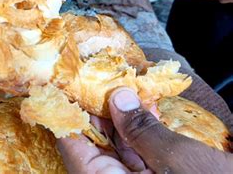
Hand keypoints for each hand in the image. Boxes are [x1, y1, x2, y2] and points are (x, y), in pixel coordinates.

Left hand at [57, 87, 232, 172]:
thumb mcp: (173, 158)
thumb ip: (140, 129)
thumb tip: (117, 97)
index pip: (72, 144)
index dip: (68, 112)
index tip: (67, 85)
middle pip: (93, 145)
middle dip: (98, 112)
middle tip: (101, 81)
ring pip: (116, 149)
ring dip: (121, 119)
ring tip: (124, 90)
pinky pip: (138, 157)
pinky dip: (140, 134)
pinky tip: (145, 110)